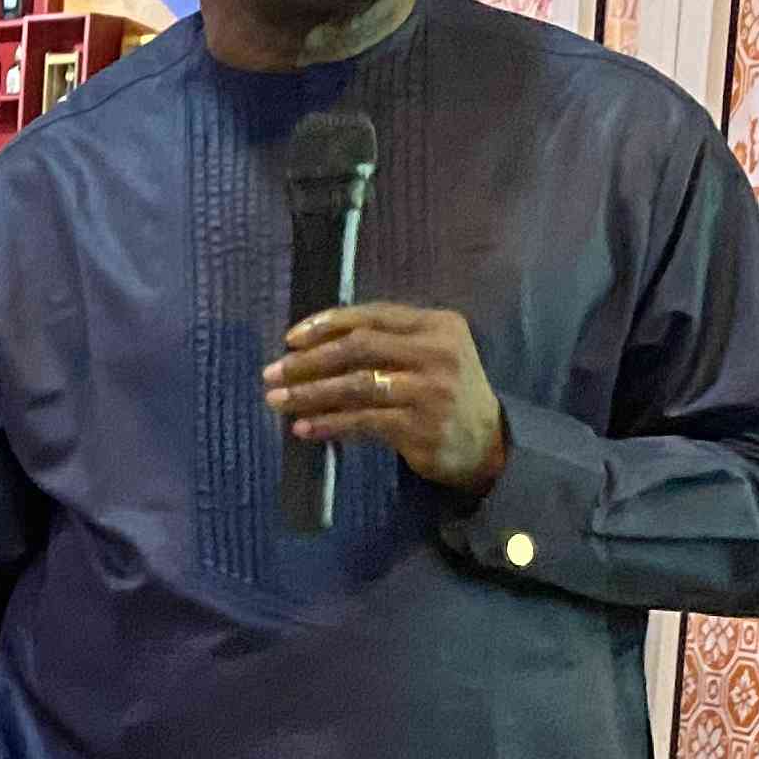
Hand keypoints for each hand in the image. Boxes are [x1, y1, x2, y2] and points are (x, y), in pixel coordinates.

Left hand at [263, 304, 508, 496]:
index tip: (290, 339)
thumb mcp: (427, 356)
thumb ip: (385, 343)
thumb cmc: (443, 394)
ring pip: (355, 385)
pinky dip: (328, 424)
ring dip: (309, 394)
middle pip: (358, 348)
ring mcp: (430, 390)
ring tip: (277, 400)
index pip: (372, 315)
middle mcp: (437, 352)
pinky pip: (362, 421)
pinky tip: (303, 428)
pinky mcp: (421, 427)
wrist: (486, 443)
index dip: (327, 325)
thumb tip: (309, 348)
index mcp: (437, 324)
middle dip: (308, 361)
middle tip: (272, 373)